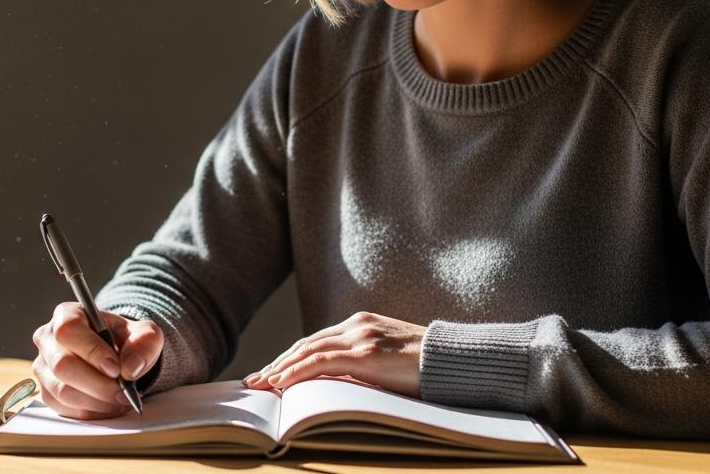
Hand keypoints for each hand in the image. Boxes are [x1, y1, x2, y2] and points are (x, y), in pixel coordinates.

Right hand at [31, 302, 162, 419]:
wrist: (119, 359)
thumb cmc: (127, 341)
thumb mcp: (145, 334)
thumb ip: (145, 343)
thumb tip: (130, 368)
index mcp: (67, 315)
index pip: (69, 331)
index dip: (92, 351)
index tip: (116, 369)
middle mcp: (48, 340)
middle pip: (62, 365)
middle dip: (97, 384)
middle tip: (123, 392)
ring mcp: (44, 368)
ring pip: (61, 391)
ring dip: (96, 401)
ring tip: (119, 400)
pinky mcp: (47, 392)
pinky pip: (64, 409)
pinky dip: (90, 412)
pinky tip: (108, 406)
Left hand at [242, 311, 425, 395]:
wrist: (454, 361)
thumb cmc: (428, 367)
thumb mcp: (389, 361)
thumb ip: (364, 365)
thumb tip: (339, 385)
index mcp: (362, 324)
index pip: (316, 340)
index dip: (290, 356)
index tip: (271, 372)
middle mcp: (356, 325)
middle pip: (306, 343)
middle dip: (277, 362)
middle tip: (254, 380)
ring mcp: (360, 337)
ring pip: (307, 351)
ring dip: (279, 368)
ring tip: (260, 385)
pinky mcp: (364, 353)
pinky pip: (320, 362)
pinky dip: (296, 372)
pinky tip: (280, 383)